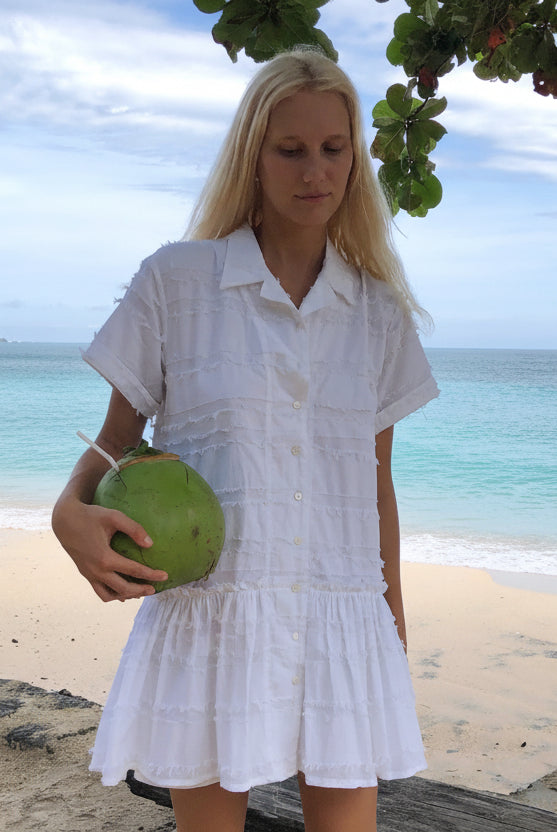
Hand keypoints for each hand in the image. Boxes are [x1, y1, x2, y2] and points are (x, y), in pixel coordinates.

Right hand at [52, 498, 167, 601]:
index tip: (165, 575)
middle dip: (141, 590)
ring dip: (126, 596)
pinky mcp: (85, 574)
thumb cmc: (91, 516)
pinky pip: (100, 591)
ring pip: (109, 595)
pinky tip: (123, 590)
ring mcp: (89, 574)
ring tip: (140, 591)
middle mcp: (96, 570)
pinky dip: (113, 594)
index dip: (151, 575)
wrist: (65, 521)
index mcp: (105, 557)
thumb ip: (133, 528)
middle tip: (155, 589)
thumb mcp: (114, 517)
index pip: (134, 570)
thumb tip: (150, 544)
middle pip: (123, 589)